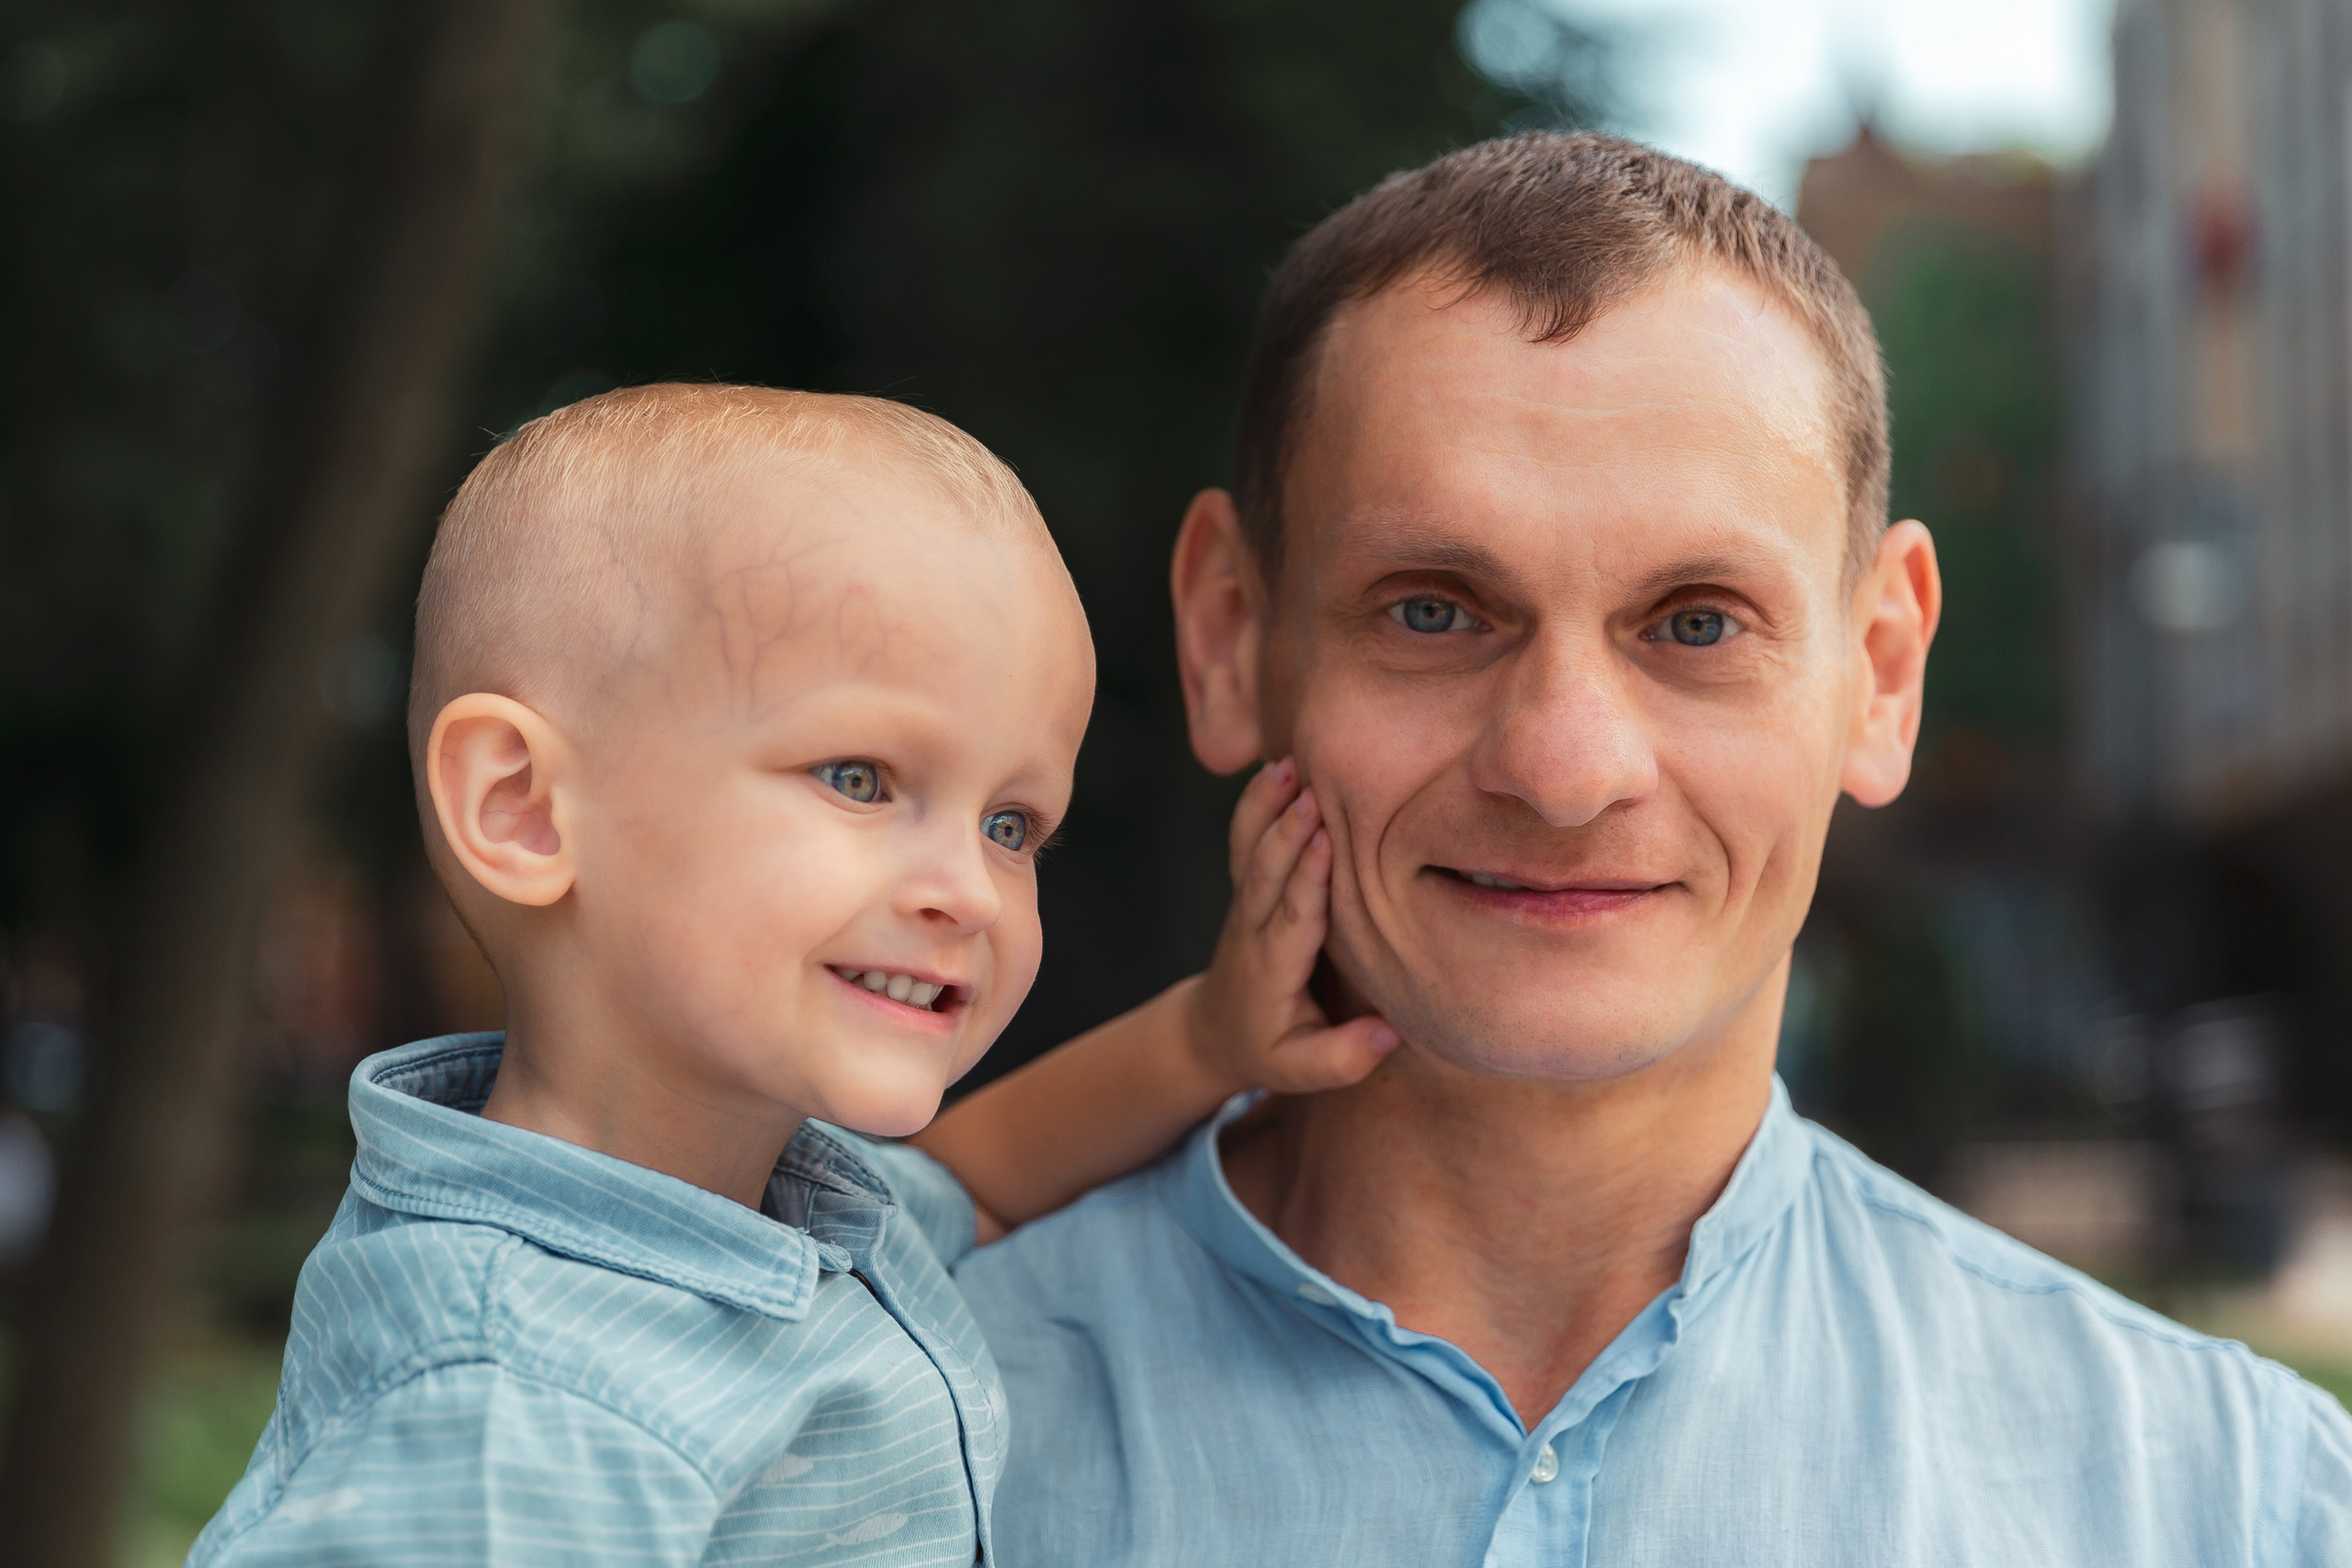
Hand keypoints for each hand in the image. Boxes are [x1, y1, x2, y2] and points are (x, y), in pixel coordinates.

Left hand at [1186, 758, 1399, 1094]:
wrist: (1213, 1032)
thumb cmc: (1266, 1050)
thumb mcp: (1302, 1071)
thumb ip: (1345, 1057)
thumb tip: (1390, 1033)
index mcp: (1273, 968)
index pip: (1292, 915)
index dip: (1307, 877)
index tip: (1324, 839)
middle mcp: (1254, 927)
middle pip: (1267, 871)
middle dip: (1287, 829)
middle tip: (1313, 788)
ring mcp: (1244, 903)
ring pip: (1249, 847)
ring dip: (1265, 805)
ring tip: (1287, 762)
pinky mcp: (1245, 889)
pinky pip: (1244, 840)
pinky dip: (1253, 803)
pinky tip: (1275, 767)